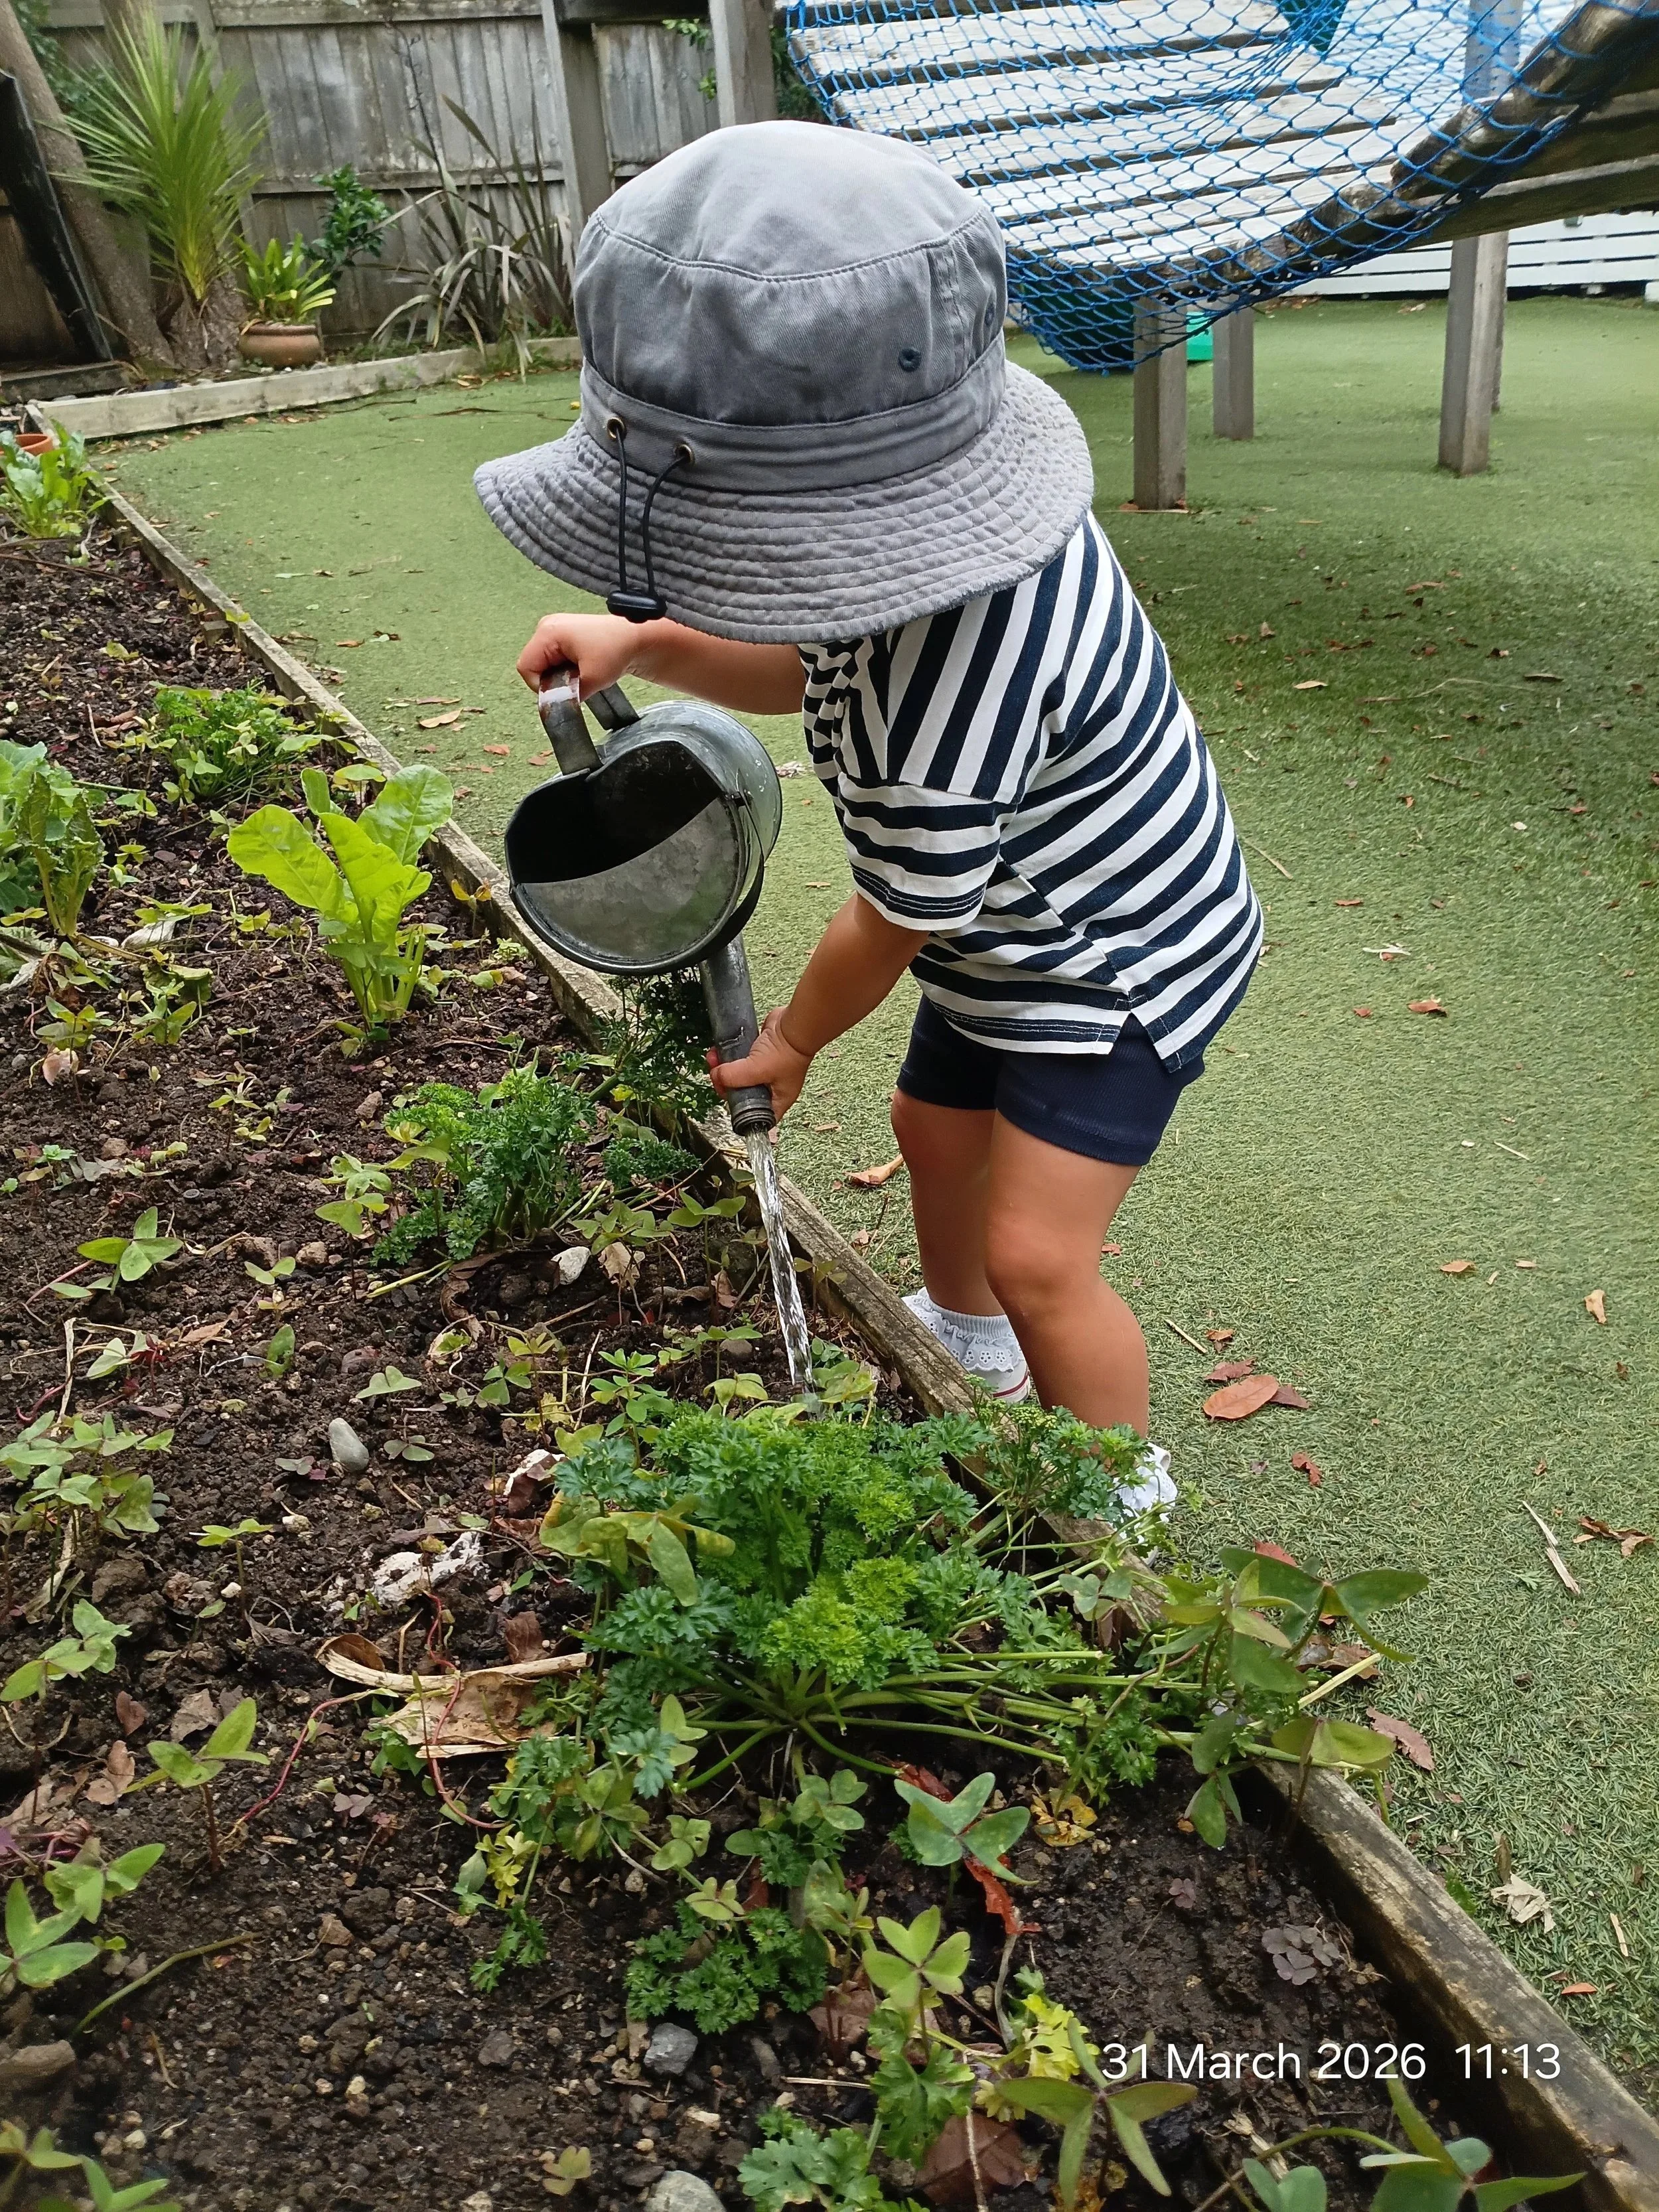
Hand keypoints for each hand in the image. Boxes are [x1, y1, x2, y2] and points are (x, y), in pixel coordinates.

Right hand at [516, 612, 641, 696]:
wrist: (636, 637)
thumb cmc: (616, 649)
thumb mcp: (591, 679)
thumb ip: (568, 696)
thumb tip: (557, 706)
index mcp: (547, 632)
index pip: (526, 667)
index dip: (540, 686)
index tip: (562, 691)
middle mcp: (546, 626)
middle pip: (533, 665)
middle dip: (551, 680)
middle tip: (576, 682)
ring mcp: (554, 628)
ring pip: (543, 663)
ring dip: (559, 675)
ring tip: (581, 673)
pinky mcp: (563, 634)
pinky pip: (553, 659)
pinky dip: (564, 668)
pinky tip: (581, 667)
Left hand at [708, 1008, 813, 1121]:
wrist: (793, 1025)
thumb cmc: (787, 1052)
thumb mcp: (756, 1070)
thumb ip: (733, 1077)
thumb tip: (717, 1076)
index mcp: (777, 1099)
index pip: (755, 1115)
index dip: (738, 1109)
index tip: (725, 1095)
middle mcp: (771, 1086)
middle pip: (741, 1093)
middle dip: (725, 1084)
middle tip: (716, 1075)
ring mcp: (764, 1069)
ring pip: (737, 1075)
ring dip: (723, 1068)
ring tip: (714, 1059)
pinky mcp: (759, 1054)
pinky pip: (739, 1059)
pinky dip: (728, 1055)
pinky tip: (719, 1051)